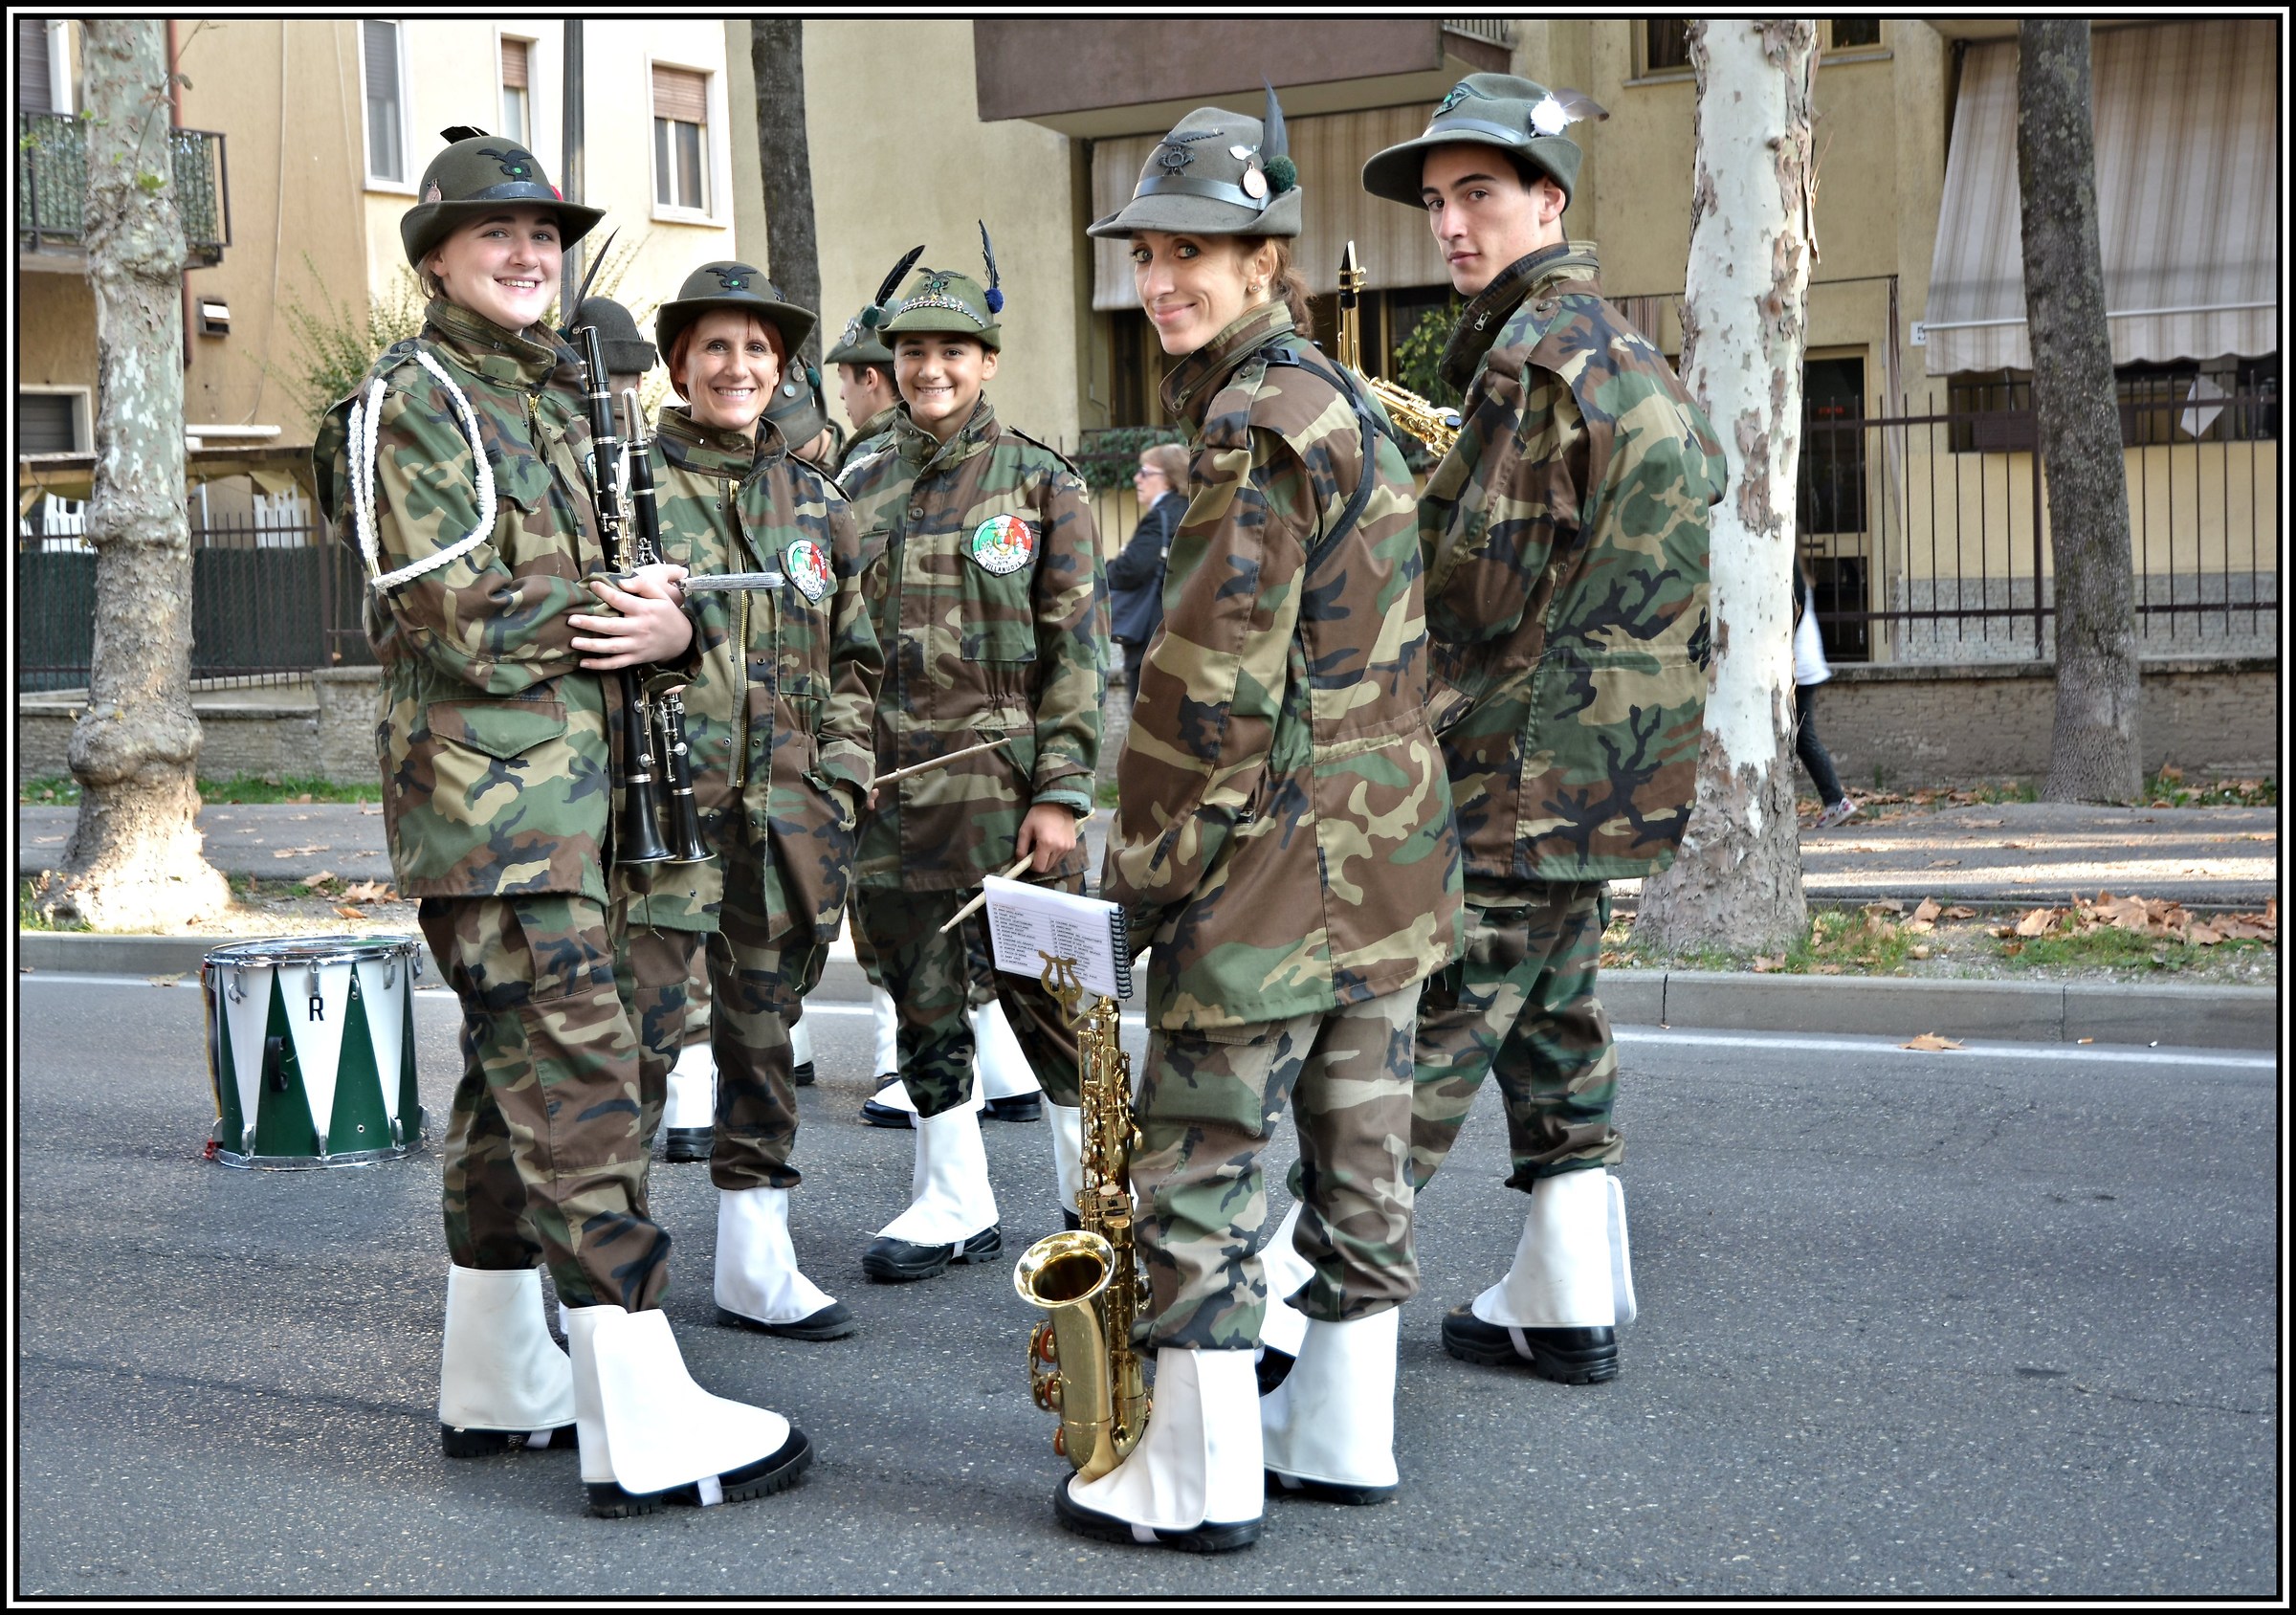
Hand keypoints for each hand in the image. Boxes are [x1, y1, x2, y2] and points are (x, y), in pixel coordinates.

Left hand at [571, 566, 692, 669]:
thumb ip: (643, 585)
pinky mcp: (635, 658)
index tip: (593, 585)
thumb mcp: (661, 595)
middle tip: (571, 620)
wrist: (683, 640)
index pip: (621, 600)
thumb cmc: (667, 614)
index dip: (605, 593)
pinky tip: (583, 663)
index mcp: (644, 610)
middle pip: (611, 626)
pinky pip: (616, 663)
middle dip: (590, 623)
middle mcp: (638, 628)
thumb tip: (621, 582)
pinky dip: (600, 665)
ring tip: (573, 642)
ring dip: (591, 646)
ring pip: (611, 647)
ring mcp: (636, 645)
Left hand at [1014, 803, 1079, 874]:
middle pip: (1047, 867)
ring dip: (1047, 859)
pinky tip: (1052, 842)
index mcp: (1047, 844)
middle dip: (1039, 863)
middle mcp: (1059, 848)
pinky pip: (1061, 856)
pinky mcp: (1073, 845)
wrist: (1058, 802)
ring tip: (1044, 845)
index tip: (1028, 859)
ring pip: (1054, 863)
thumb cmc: (1039, 814)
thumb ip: (1021, 848)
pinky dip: (1055, 854)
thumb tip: (1020, 862)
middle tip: (1034, 851)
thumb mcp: (1025, 829)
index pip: (1039, 867)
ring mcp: (1068, 847)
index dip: (1031, 866)